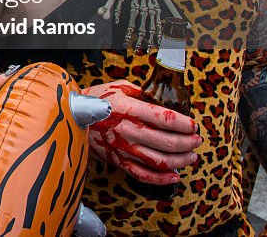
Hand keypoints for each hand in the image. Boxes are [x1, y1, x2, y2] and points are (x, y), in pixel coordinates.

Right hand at [82, 80, 200, 183]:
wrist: (69, 117)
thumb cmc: (94, 99)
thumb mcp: (117, 87)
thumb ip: (139, 91)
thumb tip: (156, 95)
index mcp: (129, 109)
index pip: (164, 118)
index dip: (183, 123)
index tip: (193, 124)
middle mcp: (128, 130)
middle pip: (167, 142)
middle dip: (187, 142)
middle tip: (196, 140)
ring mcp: (123, 148)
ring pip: (159, 160)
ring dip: (181, 160)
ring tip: (192, 157)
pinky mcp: (118, 160)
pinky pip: (143, 174)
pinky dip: (161, 179)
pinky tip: (174, 176)